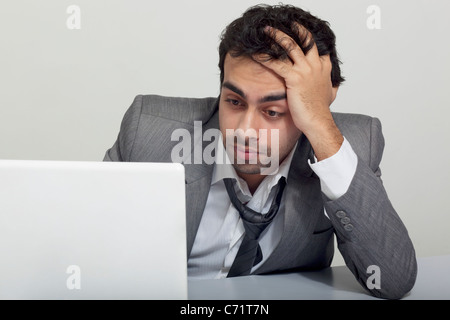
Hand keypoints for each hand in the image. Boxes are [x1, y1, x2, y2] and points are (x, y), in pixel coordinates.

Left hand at [254, 24, 343, 160]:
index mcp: (323, 68)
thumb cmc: (320, 111)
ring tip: (266, 31)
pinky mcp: (294, 78)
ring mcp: (305, 70)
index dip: (308, 39)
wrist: (318, 121)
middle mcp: (315, 65)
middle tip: (283, 25)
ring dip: (277, 36)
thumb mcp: (330, 94)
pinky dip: (265, 57)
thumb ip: (330, 86)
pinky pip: (277, 63)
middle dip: (294, 29)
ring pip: (290, 45)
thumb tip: (332, 87)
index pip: (317, 47)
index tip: (299, 33)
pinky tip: (255, 54)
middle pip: (305, 40)